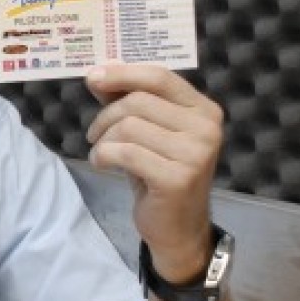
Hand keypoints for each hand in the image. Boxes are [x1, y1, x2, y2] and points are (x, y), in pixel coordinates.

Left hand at [85, 64, 223, 282]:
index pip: (160, 76)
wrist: (177, 226)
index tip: (92, 77)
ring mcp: (195, 154)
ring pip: (128, 126)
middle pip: (138, 101)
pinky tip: (102, 164)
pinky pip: (125, 152)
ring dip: (103, 139)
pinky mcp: (177, 177)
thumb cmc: (158, 172)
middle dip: (105, 115)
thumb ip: (127, 100)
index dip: (123, 73)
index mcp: (204, 109)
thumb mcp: (147, 131)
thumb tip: (97, 74)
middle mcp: (206, 128)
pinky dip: (103, 155)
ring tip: (102, 152)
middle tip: (94, 133)